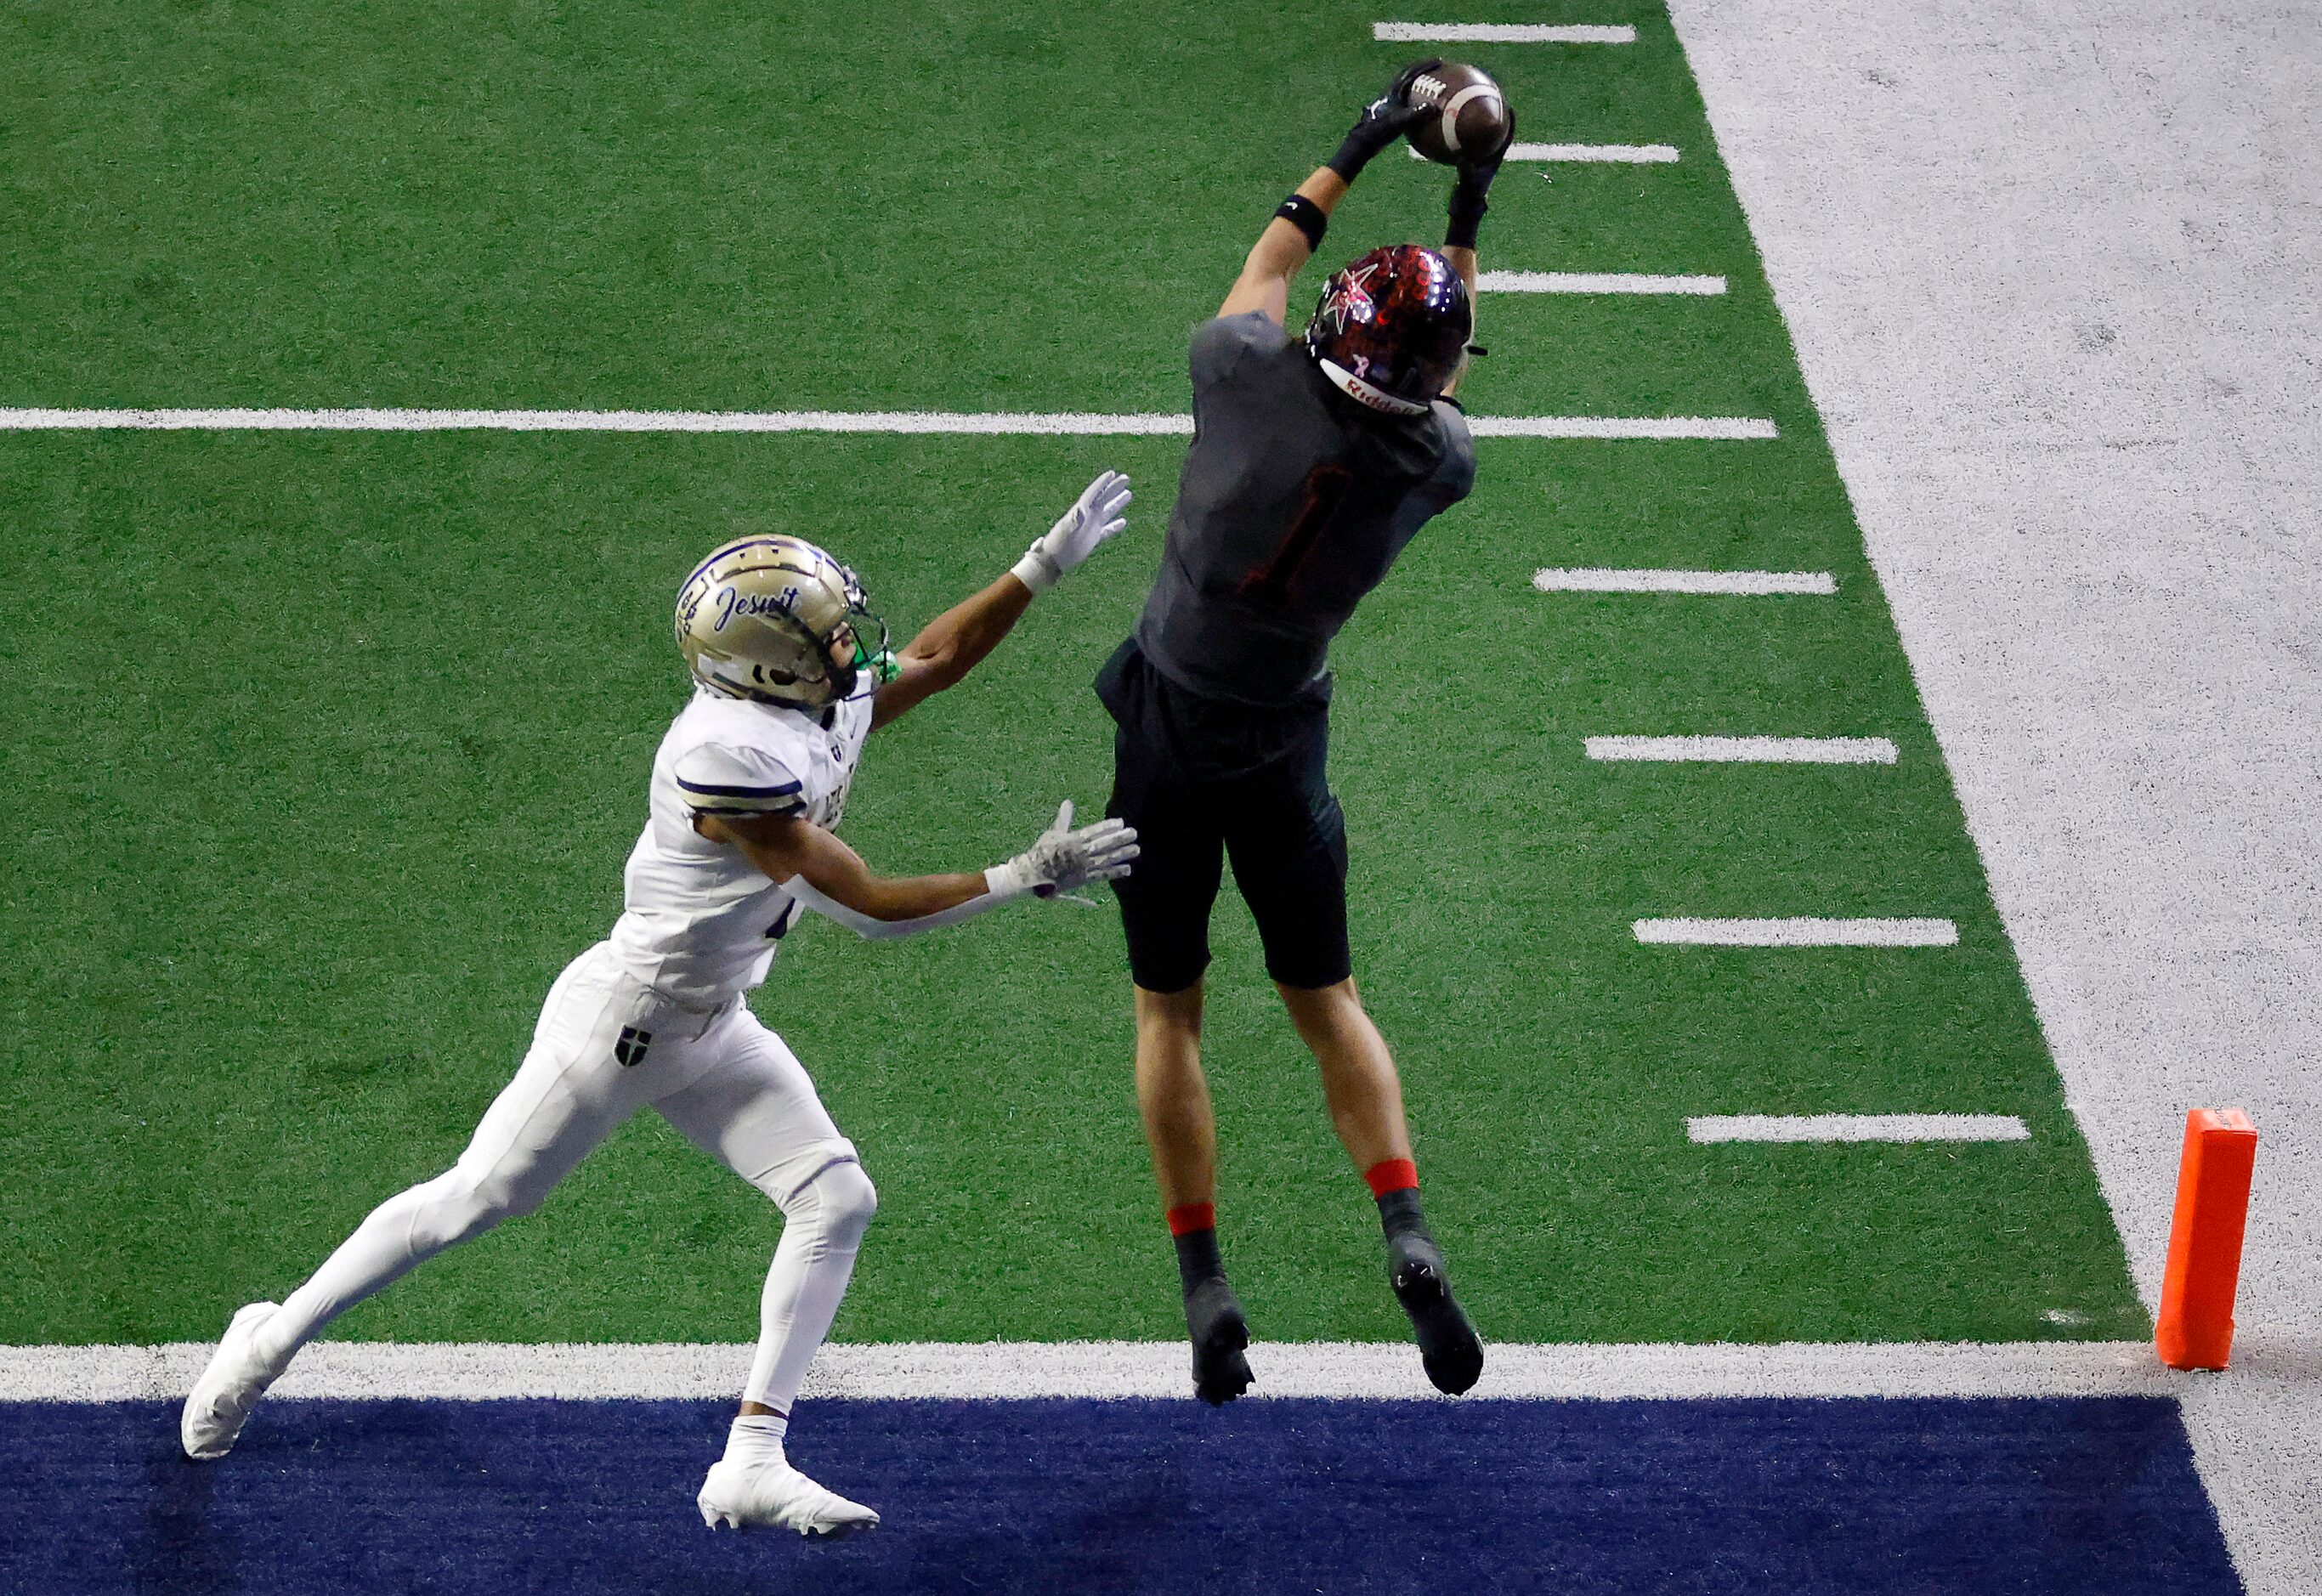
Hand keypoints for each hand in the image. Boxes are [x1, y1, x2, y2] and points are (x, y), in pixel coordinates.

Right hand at [995, 800, 1139, 897]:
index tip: (1120, 822)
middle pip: (1104, 844)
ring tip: (1136, 849)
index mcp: (1072, 840)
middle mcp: (1080, 853)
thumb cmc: (1042, 852)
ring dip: (1122, 854)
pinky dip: (1115, 872)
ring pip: (1106, 859)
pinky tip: (1128, 869)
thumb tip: (1068, 802)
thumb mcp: (1053, 833)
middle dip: (1120, 839)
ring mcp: (1083, 867)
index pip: (1093, 831)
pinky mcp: (1084, 879)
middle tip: (1134, 833)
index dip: (1107, 826)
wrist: (1033, 875)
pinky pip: (1102, 875)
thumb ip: (1064, 818)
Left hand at [1011, 470, 1132, 593]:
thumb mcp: (1066, 529)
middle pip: (1103, 498)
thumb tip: (1081, 510)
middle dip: (1114, 487)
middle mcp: (1087, 516)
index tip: (1112, 473)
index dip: (1103, 483)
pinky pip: (1107, 530)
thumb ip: (1075, 519)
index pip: (1094, 493)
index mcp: (1081, 510)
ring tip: (1129, 493)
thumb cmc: (1058, 543)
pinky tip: (1124, 522)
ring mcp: (1091, 527)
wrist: (1053, 559)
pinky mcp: (1093, 539)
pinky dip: (1115, 525)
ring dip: (1117, 503)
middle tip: (1126, 477)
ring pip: (1107, 511)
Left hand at [1328, 59, 1440, 180]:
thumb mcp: (1401, 120)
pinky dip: (1416, 93)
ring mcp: (1390, 100)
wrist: (1365, 141)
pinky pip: (1406, 96)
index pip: (1412, 72)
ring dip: (1418, 79)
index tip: (1439, 61)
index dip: (1426, 65)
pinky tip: (1423, 100)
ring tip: (1431, 79)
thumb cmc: (1382, 130)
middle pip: (1408, 74)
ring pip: (1406, 84)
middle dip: (1423, 68)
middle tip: (1436, 65)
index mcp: (1394, 90)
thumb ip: (1417, 113)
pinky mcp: (1390, 109)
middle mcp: (1391, 92)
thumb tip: (1434, 107)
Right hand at [1453, 102, 1515, 200]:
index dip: (1510, 118)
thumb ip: (1466, 169)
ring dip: (1483, 121)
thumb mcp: (1468, 179)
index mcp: (1497, 155)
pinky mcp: (1475, 158)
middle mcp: (1492, 153)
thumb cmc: (1472, 192)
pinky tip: (1457, 125)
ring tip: (1476, 106)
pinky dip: (1468, 132)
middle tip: (1492, 98)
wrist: (1469, 203)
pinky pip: (1473, 140)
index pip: (1508, 132)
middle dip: (1496, 113)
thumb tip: (1463, 158)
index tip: (1508, 102)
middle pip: (1499, 128)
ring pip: (1487, 134)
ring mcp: (1484, 155)